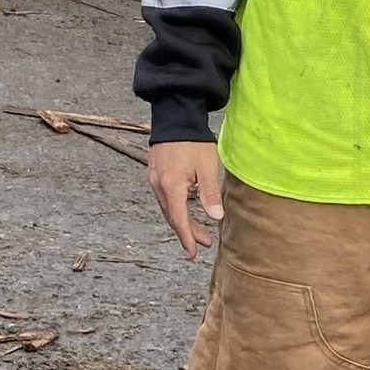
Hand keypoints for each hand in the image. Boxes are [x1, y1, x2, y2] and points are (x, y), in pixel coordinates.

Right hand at [149, 138, 223, 259]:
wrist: (174, 116)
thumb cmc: (192, 140)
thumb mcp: (206, 166)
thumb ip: (209, 193)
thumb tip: (215, 217)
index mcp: (171, 186)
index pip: (178, 220)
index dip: (186, 238)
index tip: (193, 253)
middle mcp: (159, 186)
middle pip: (172, 217)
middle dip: (188, 232)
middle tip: (204, 243)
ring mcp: (154, 179)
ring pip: (168, 208)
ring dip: (182, 221)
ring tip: (199, 231)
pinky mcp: (155, 173)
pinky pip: (164, 198)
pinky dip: (176, 208)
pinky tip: (186, 210)